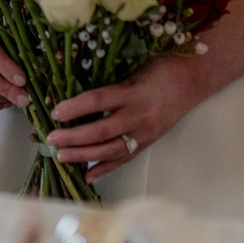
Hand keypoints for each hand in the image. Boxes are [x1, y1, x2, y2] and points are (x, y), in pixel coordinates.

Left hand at [45, 55, 207, 182]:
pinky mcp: (148, 142)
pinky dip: (105, 168)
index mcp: (133, 92)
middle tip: (51, 139)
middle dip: (73, 137)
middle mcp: (139, 115)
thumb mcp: (133, 69)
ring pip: (110, 150)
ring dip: (83, 156)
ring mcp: (144, 132)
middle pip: (101, 131)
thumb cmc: (160, 68)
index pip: (98, 101)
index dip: (75, 107)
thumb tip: (75, 93)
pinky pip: (124, 158)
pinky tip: (87, 175)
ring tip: (61, 157)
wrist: (192, 80)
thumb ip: (110, 84)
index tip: (55, 112)